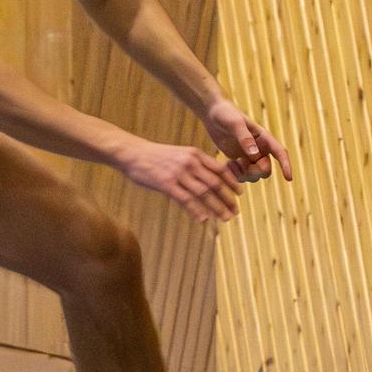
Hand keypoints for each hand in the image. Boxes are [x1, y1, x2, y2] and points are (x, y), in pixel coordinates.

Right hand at [117, 139, 243, 223]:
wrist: (132, 153)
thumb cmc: (155, 156)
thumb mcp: (179, 154)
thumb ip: (194, 163)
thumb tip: (207, 178)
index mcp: (195, 154)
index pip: (220, 169)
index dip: (232, 182)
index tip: (240, 194)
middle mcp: (190, 163)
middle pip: (215, 184)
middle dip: (227, 199)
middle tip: (235, 212)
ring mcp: (178, 173)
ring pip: (204, 193)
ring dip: (216, 208)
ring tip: (224, 218)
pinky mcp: (166, 184)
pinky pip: (186, 200)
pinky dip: (196, 210)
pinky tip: (202, 219)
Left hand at [201, 97, 292, 183]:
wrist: (213, 113)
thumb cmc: (226, 114)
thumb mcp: (235, 124)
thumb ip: (245, 138)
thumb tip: (255, 155)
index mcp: (264, 138)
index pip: (280, 153)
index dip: (286, 166)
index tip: (289, 179)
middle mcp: (260, 149)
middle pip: (265, 171)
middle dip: (254, 172)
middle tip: (239, 162)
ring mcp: (249, 156)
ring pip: (254, 176)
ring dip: (243, 175)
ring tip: (231, 163)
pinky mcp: (239, 160)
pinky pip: (242, 176)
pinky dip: (235, 175)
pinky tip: (227, 164)